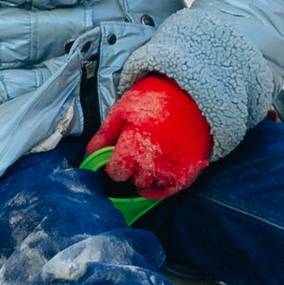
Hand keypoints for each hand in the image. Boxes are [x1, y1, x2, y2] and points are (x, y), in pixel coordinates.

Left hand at [86, 75, 211, 200]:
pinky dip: (160, 190)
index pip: (117, 172)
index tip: (117, 159)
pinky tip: (154, 181)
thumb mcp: (124, 109)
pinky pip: (170, 190)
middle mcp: (153, 160)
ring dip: (145, 178)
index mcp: (134, 144)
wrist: (193, 94)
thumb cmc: (155, 98)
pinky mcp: (189, 170)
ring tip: (146, 163)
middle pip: (134, 179)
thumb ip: (106, 132)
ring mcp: (172, 167)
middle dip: (130, 171)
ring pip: (151, 185)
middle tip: (134, 158)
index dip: (114, 167)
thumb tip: (90, 151)